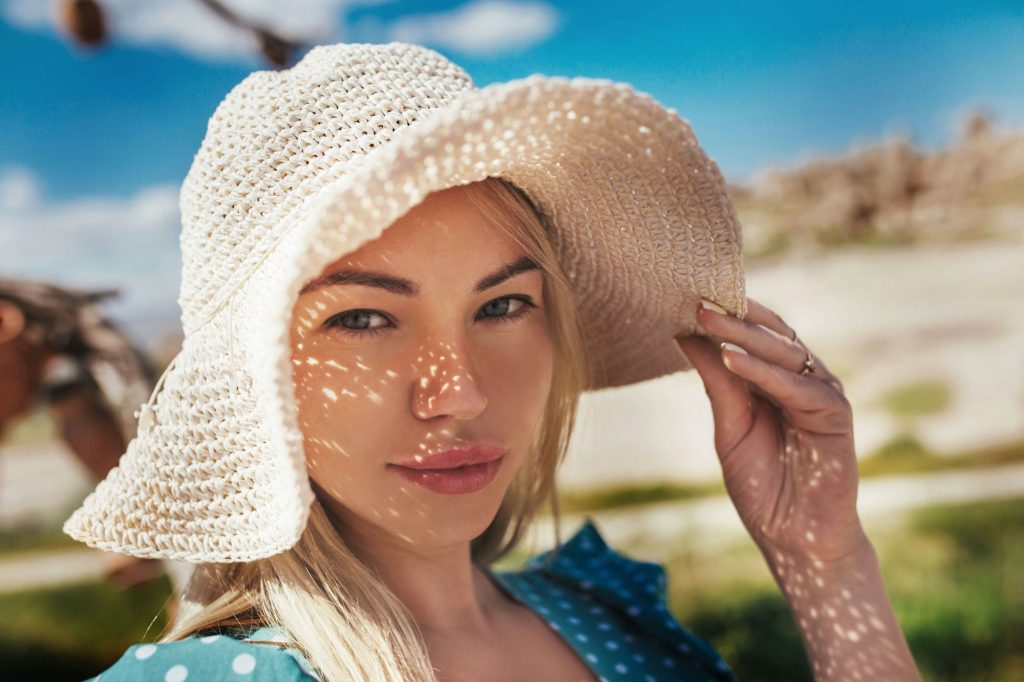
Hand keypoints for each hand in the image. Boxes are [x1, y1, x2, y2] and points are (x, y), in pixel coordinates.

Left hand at [674, 297, 867, 565]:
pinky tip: (732, 360)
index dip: (729, 317)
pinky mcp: (836, 416)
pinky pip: (798, 388)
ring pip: (785, 355)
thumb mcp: (729, 426)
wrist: (793, 537)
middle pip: (771, 339)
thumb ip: (716, 381)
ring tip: (708, 320)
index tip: (690, 298)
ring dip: (744, 337)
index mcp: (779, 382)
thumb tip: (685, 335)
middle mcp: (804, 381)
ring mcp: (822, 396)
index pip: (757, 336)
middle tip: (696, 302)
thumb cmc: (763, 485)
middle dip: (732, 320)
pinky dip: (764, 373)